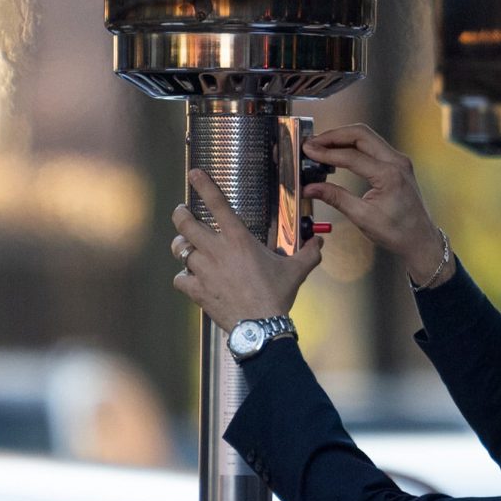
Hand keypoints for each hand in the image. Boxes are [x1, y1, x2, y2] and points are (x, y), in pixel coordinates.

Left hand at [169, 169, 323, 333]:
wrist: (260, 326)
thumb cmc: (277, 295)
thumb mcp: (297, 271)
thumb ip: (309, 253)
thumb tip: (321, 243)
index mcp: (238, 239)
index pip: (217, 204)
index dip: (203, 185)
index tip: (194, 173)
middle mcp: (216, 250)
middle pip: (185, 223)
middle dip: (180, 214)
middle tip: (181, 212)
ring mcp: (203, 270)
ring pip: (180, 249)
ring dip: (181, 246)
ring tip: (184, 246)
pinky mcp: (197, 290)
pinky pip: (180, 278)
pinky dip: (183, 277)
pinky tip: (189, 279)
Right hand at [303, 125, 447, 283]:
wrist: (420, 239)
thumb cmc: (397, 232)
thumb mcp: (362, 217)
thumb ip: (336, 198)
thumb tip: (310, 188)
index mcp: (390, 175)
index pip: (351, 156)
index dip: (326, 152)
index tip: (307, 151)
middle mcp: (397, 161)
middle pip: (360, 134)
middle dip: (333, 136)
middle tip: (312, 143)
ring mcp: (399, 160)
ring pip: (367, 137)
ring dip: (343, 138)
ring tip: (321, 146)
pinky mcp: (397, 163)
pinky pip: (372, 146)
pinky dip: (353, 145)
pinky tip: (338, 153)